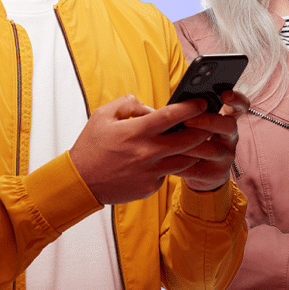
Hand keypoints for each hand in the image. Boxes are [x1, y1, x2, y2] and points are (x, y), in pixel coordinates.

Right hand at [69, 94, 226, 204]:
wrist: (81, 182)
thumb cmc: (91, 146)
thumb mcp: (103, 115)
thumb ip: (128, 104)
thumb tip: (150, 107)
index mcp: (135, 132)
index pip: (171, 116)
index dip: (190, 107)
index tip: (201, 102)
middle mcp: (146, 153)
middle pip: (188, 140)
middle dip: (203, 129)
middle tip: (207, 122)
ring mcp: (150, 172)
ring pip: (186, 160)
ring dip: (193, 150)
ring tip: (195, 141)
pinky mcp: (150, 187)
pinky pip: (169, 173)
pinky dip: (172, 165)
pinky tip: (170, 159)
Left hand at [172, 90, 246, 191]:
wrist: (198, 172)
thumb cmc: (193, 140)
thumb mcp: (196, 124)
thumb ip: (191, 113)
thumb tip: (174, 104)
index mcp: (226, 119)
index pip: (240, 106)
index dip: (236, 99)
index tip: (225, 94)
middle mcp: (230, 137)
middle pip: (229, 125)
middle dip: (208, 121)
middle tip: (187, 120)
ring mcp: (226, 156)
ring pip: (213, 150)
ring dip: (191, 146)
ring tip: (172, 143)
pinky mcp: (216, 174)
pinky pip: (199, 169)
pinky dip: (182, 164)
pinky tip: (168, 160)